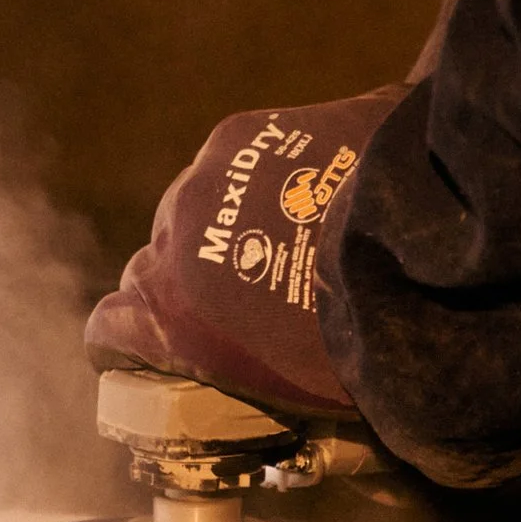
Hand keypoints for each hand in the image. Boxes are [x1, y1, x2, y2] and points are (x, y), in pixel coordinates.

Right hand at [85, 88, 403, 418]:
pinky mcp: (241, 132)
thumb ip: (240, 368)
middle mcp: (169, 241)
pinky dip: (266, 173)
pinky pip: (239, 158)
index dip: (122, 338)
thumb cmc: (362, 339)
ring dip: (228, 219)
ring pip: (196, 204)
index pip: (109, 328)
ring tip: (290, 230)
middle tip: (244, 290)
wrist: (411, 244)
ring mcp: (203, 181)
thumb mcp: (291, 389)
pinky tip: (314, 185)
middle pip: (154, 262)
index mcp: (169, 314)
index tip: (141, 342)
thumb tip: (255, 371)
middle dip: (186, 278)